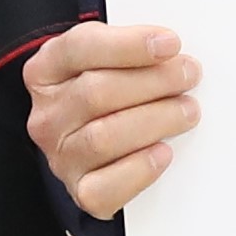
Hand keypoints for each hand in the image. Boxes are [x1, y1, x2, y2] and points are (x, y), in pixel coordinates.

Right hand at [29, 20, 200, 211]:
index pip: (80, 48)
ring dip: (154, 121)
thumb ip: (130, 50)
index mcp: (47, 71)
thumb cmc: (107, 96)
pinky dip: (140, 168)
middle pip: (95, 93)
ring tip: (186, 110)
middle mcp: (47, 115)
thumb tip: (172, 51)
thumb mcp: (106, 61)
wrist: (98, 147)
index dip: (128, 45)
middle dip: (152, 81)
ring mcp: (61, 157)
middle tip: (188, 75)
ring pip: (103, 137)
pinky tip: (163, 152)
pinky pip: (108, 186)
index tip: (169, 43)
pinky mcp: (81, 192)